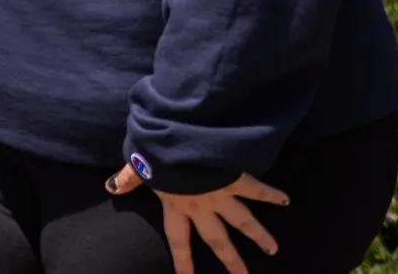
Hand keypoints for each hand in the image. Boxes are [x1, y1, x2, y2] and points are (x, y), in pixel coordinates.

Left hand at [106, 166, 288, 273]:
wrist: (178, 136)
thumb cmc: (156, 150)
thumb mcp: (139, 164)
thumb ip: (129, 178)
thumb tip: (112, 187)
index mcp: (176, 204)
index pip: (179, 239)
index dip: (183, 260)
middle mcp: (201, 205)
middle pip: (218, 239)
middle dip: (231, 260)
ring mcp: (220, 194)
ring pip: (243, 220)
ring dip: (259, 235)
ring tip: (273, 249)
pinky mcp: (235, 178)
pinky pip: (256, 188)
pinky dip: (271, 193)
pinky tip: (285, 199)